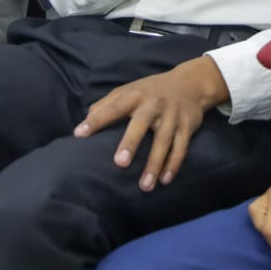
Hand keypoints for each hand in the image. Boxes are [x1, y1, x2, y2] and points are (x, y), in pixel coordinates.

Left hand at [73, 56, 229, 190]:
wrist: (191, 83)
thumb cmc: (151, 91)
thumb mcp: (129, 90)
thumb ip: (106, 104)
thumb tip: (84, 122)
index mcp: (135, 94)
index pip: (112, 107)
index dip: (96, 120)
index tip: (79, 134)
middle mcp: (153, 104)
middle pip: (141, 123)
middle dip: (131, 142)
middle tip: (120, 163)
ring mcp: (172, 115)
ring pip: (163, 141)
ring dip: (154, 164)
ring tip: (145, 186)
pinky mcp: (187, 126)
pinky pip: (181, 147)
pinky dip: (174, 164)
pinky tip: (165, 180)